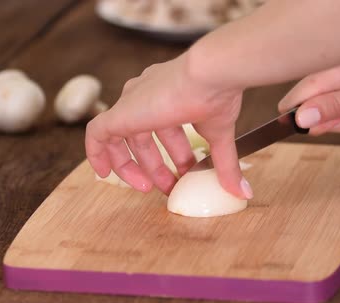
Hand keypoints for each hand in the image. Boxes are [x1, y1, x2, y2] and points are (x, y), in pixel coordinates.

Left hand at [85, 54, 251, 198]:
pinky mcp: (120, 113)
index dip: (170, 154)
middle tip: (171, 186)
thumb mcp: (220, 135)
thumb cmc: (217, 93)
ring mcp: (131, 102)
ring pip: (121, 137)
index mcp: (168, 93)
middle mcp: (146, 94)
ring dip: (135, 166)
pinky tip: (103, 174)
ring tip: (149, 188)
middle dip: (157, 165)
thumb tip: (242, 191)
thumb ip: (226, 164)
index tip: (181, 173)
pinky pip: (96, 135)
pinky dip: (98, 154)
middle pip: (143, 136)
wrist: (210, 74)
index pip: (162, 127)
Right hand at [278, 11, 339, 134]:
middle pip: (313, 110)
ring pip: (334, 104)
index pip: (292, 107)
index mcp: (326, 77)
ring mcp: (337, 71)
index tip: (335, 123)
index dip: (310, 123)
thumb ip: (335, 106)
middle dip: (339, 118)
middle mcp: (326, 72)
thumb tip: (301, 119)